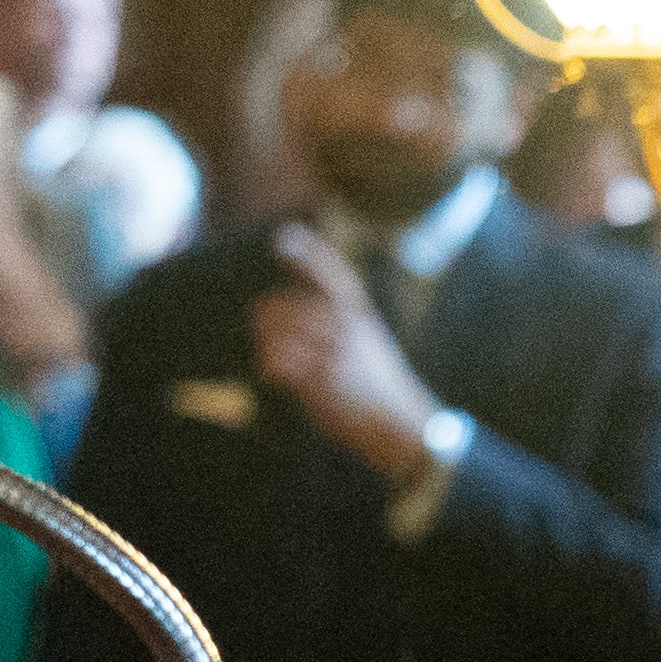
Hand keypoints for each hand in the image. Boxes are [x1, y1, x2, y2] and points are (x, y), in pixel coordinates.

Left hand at [252, 227, 444, 481]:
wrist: (399, 424)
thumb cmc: (380, 387)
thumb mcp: (369, 343)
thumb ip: (340, 324)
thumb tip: (294, 311)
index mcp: (360, 315)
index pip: (332, 275)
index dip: (307, 254)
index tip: (284, 236)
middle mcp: (347, 328)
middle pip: (289, 305)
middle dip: (268, 316)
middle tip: (261, 327)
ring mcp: (335, 351)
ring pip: (280, 331)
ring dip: (266, 344)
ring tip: (268, 359)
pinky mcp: (322, 378)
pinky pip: (281, 362)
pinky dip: (270, 367)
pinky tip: (271, 376)